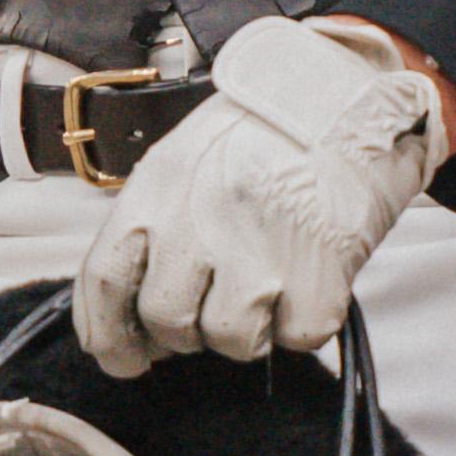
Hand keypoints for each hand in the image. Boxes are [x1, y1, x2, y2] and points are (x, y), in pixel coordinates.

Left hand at [78, 17, 445, 375]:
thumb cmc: (266, 131)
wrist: (350, 97)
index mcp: (158, 186)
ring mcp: (259, 250)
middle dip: (185, 331)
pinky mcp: (318, 274)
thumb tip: (134, 315)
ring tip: (268, 280)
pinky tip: (307, 274)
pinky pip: (296, 337)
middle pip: (165, 320)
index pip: (104, 281)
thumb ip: (153, 228)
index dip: (108, 334)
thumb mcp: (185, 158)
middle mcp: (200, 219)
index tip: (123, 357)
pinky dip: (303, 320)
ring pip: (229, 340)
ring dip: (248, 327)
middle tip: (213, 305)